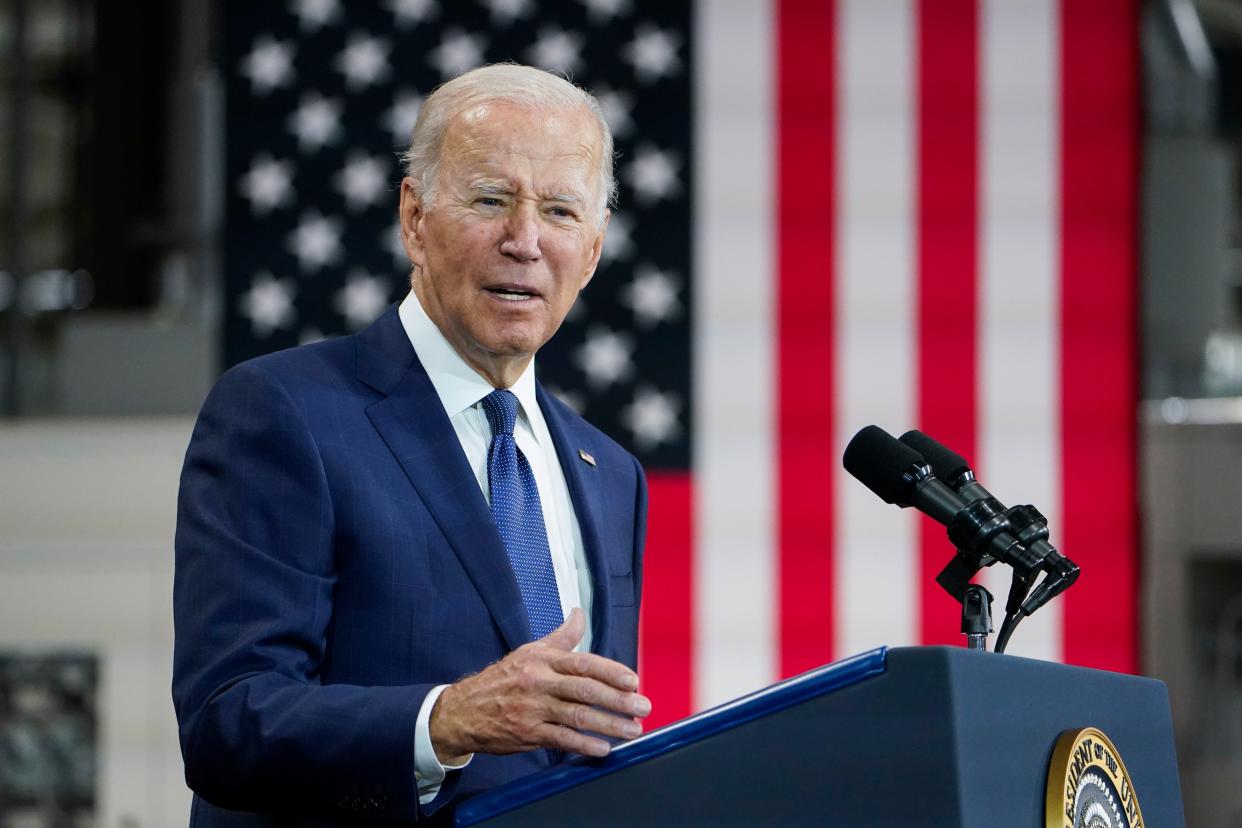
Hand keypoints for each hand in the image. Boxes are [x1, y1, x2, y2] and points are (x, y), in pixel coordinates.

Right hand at [429, 608, 650, 763]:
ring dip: (609, 725)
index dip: (611, 672)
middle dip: (618, 699)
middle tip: (643, 706)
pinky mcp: (528, 733)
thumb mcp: (530, 652)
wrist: (464, 710)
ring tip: (632, 730)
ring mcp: (533, 709)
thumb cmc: (502, 679)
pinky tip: (603, 749)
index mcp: (543, 659)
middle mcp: (539, 682)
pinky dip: (584, 745)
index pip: (583, 663)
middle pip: (585, 690)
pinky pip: (561, 739)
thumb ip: (561, 637)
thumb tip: (579, 613)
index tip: (634, 680)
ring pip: (577, 716)